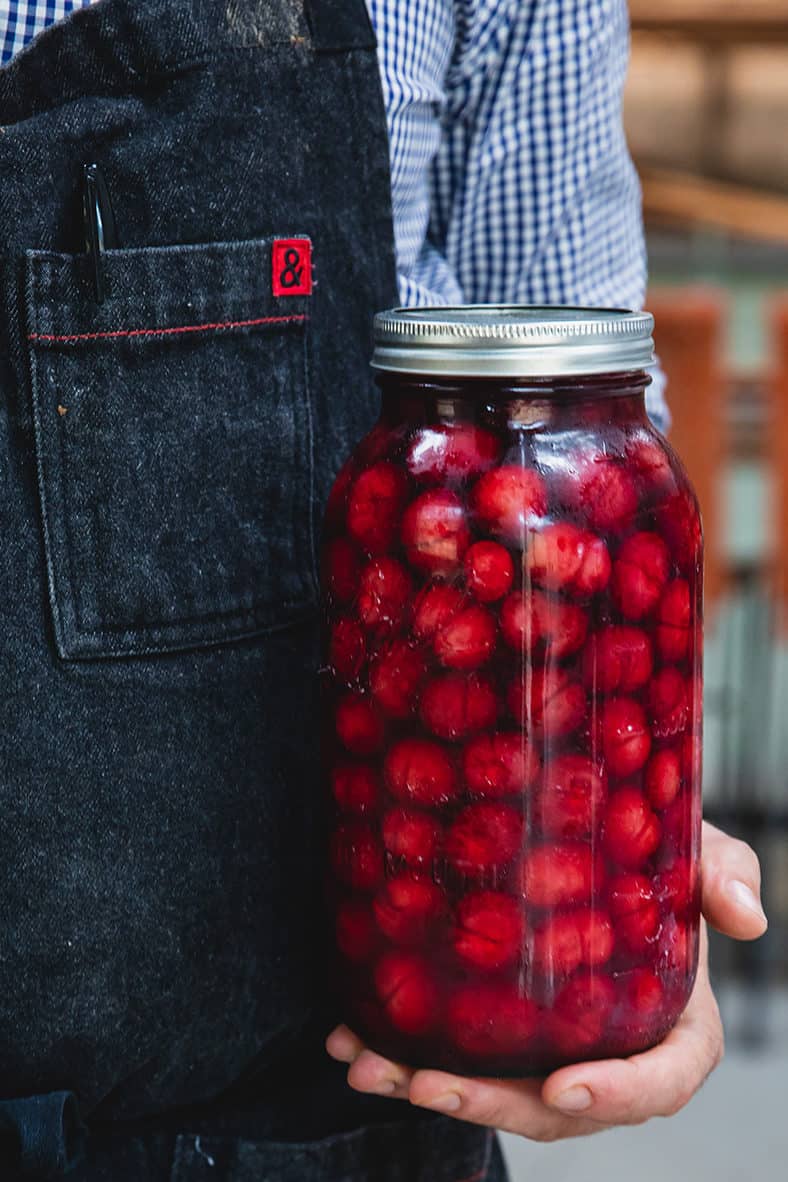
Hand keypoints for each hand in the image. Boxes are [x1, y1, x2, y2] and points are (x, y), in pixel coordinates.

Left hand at [326, 822, 765, 1138]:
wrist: (592, 845)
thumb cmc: (652, 856)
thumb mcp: (693, 849)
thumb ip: (722, 871)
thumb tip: (748, 919)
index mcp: (672, 1021)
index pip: (662, 1080)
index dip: (617, 1094)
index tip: (561, 1084)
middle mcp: (608, 1051)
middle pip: (556, 1104)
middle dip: (490, 1102)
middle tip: (426, 1082)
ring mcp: (550, 1049)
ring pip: (494, 1090)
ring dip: (427, 1087)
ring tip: (365, 1063)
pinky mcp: (501, 1034)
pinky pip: (455, 1058)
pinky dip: (400, 1055)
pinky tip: (346, 1037)